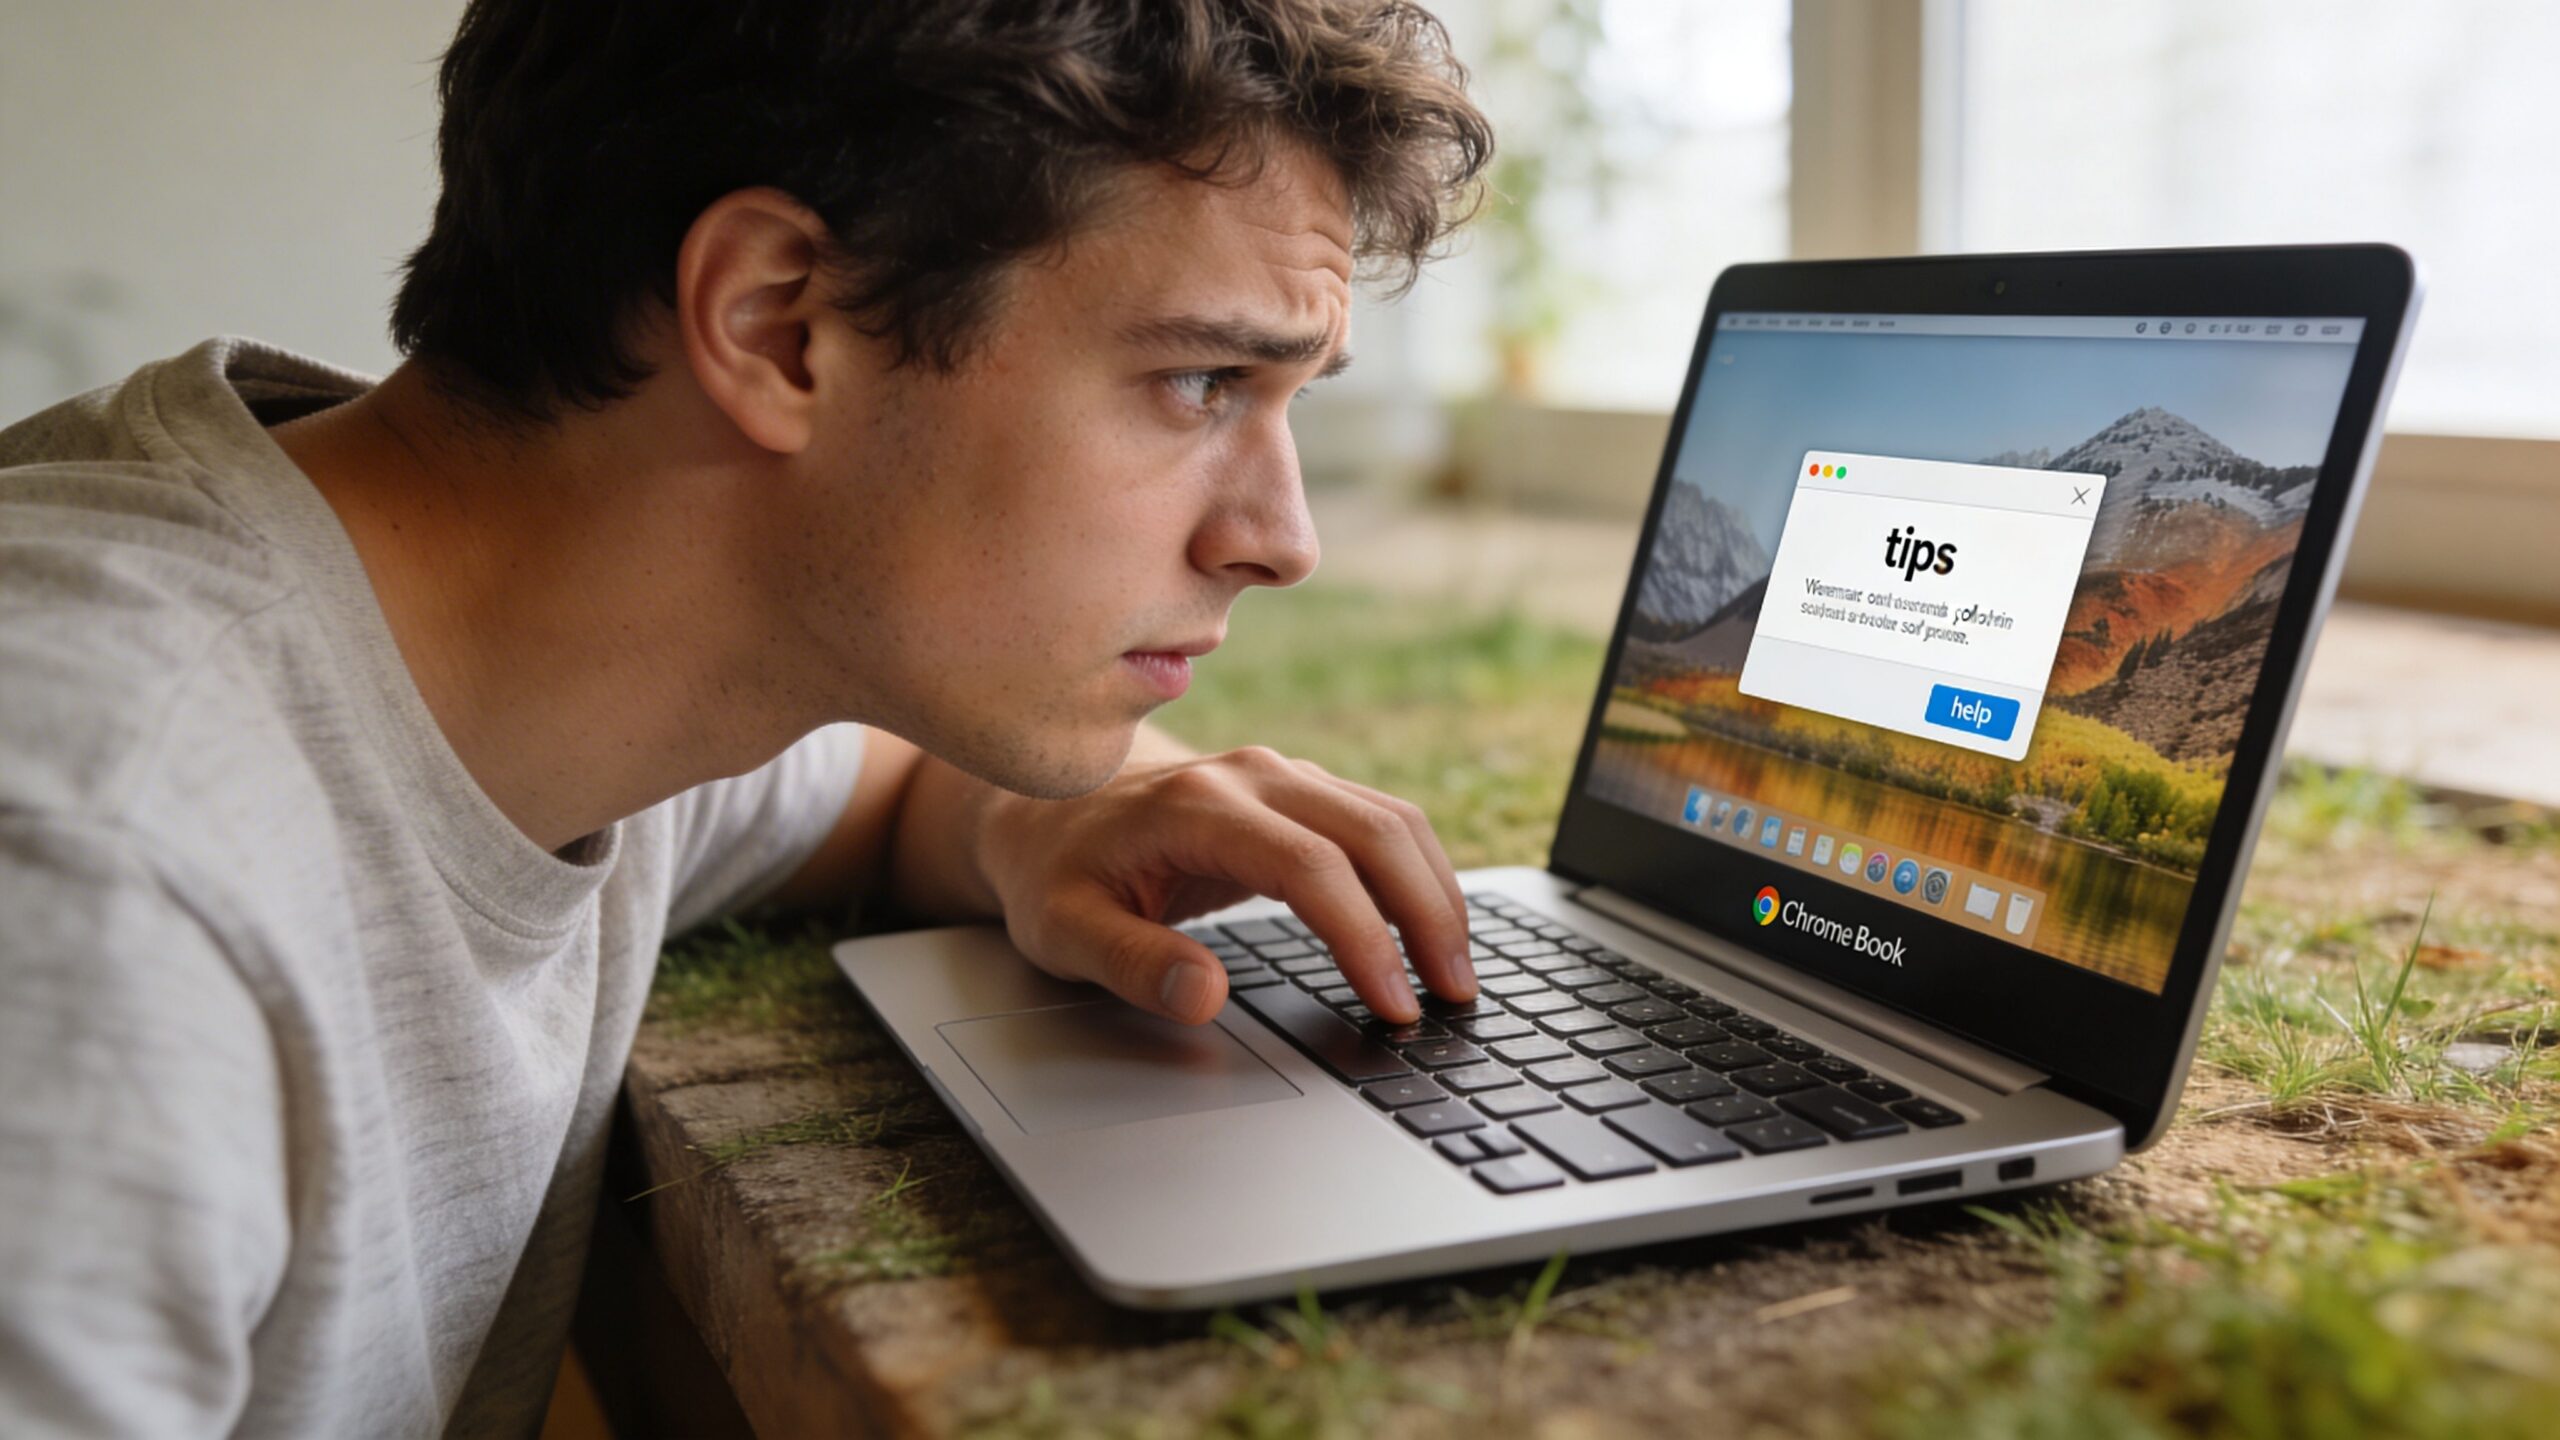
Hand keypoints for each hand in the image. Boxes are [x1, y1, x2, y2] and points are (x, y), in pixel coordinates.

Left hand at [975, 746, 1475, 1024]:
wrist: (1048, 816)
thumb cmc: (1058, 878)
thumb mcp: (1065, 933)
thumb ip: (1130, 964)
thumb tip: (1204, 995)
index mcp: (1197, 807)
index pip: (1310, 867)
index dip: (1363, 937)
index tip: (1392, 1004)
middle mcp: (1252, 777)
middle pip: (1374, 831)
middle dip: (1428, 915)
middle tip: (1457, 995)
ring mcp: (1281, 777)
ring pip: (1392, 819)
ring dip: (1437, 893)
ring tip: (1458, 971)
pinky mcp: (1300, 792)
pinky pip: (1381, 822)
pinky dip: (1418, 875)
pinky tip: (1432, 929)